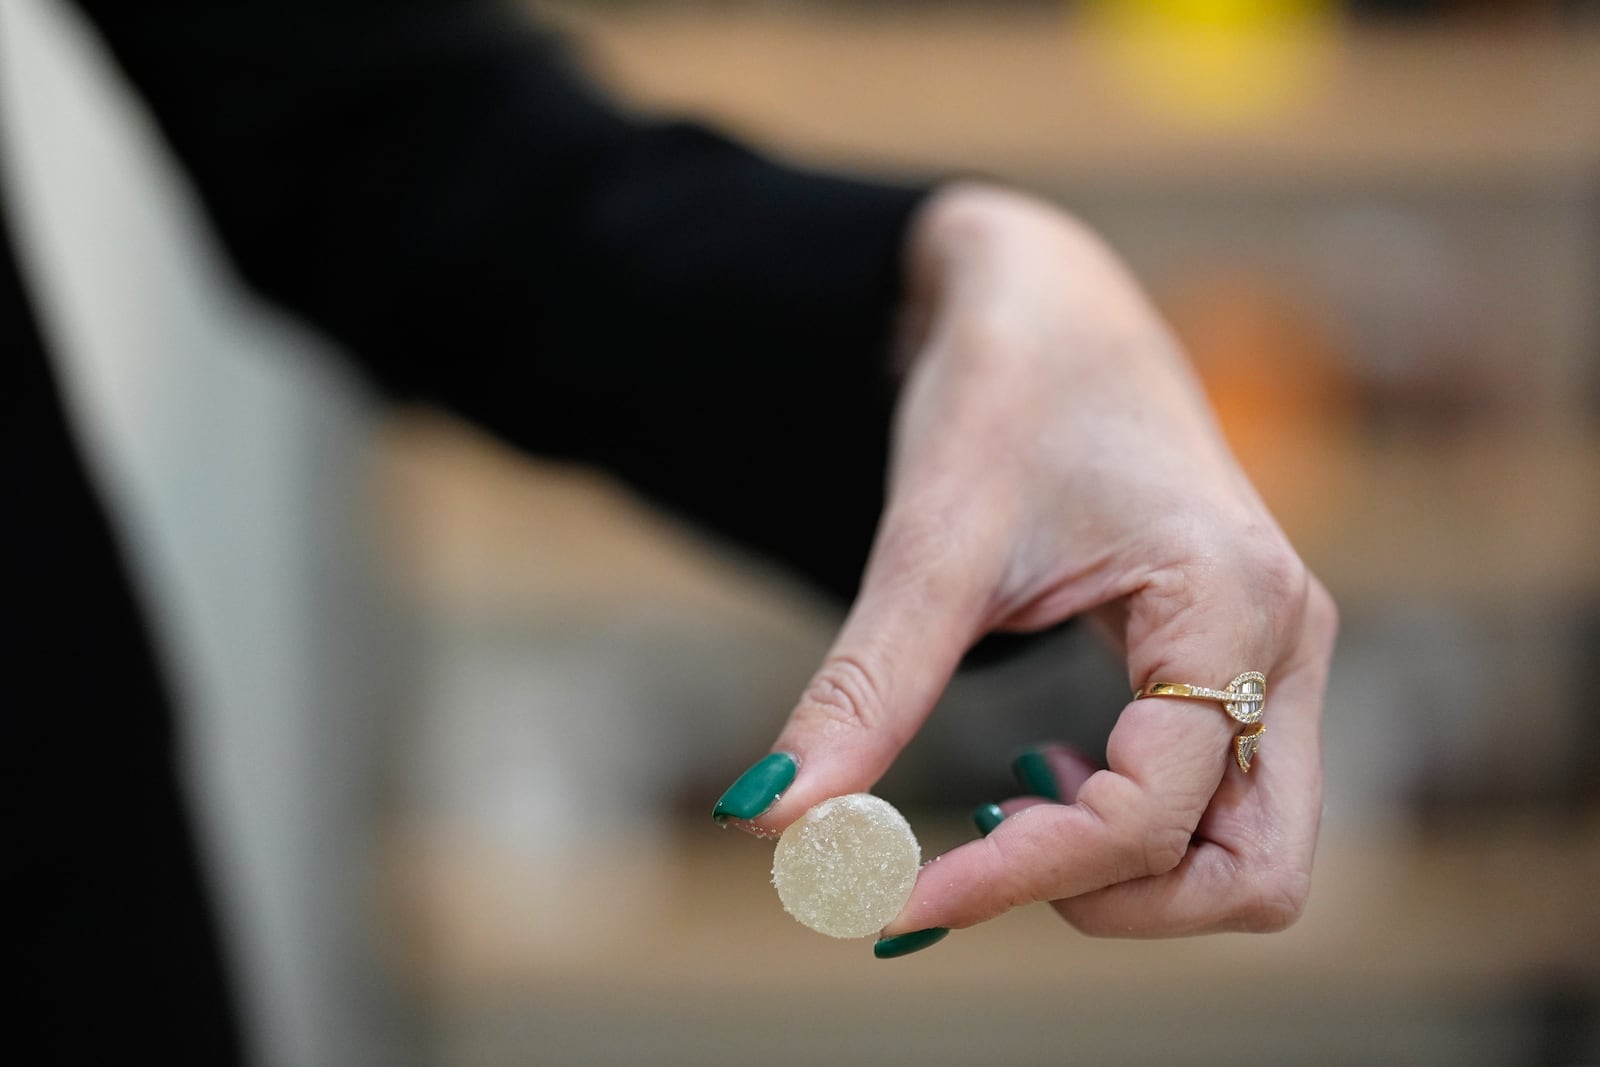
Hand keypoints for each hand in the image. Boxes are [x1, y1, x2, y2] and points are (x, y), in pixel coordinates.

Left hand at [715, 182, 1336, 947]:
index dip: (1014, 878)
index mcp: (1231, 602)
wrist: (1050, 300)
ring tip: (1000, 802)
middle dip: (1108, 898)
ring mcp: (1280, 654)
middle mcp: (1286, 642)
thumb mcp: (929, 542)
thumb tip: (769, 822)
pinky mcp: (1245, 660)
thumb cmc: (1003, 390)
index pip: (1147, 817)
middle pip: (1253, 874)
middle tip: (966, 857)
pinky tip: (1035, 770)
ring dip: (1123, 870)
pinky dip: (1129, 827)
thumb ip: (861, 690)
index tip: (883, 898)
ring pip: (1248, 852)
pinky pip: (1219, 800)